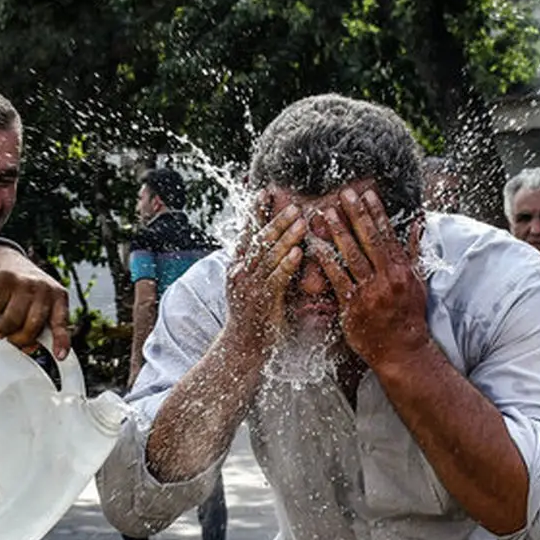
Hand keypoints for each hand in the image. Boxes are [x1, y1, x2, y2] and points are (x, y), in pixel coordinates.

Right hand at [0, 244, 70, 358]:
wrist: (7, 261)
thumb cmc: (26, 290)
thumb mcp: (42, 303)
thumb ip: (41, 325)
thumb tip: (30, 349)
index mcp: (59, 297)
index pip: (61, 322)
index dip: (61, 340)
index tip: (60, 356)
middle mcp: (45, 288)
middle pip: (32, 326)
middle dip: (20, 339)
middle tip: (13, 339)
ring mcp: (25, 282)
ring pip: (12, 320)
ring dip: (4, 328)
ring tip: (2, 326)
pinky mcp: (4, 279)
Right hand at [224, 195, 305, 353]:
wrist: (242, 347)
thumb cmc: (253, 316)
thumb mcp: (254, 285)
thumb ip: (265, 265)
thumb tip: (281, 245)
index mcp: (238, 266)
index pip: (248, 233)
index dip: (256, 212)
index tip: (266, 192)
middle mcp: (241, 272)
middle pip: (260, 240)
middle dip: (277, 221)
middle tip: (294, 206)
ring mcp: (250, 286)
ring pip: (268, 256)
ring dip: (286, 237)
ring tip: (301, 222)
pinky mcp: (262, 301)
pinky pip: (275, 279)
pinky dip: (286, 264)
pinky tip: (297, 252)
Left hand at [310, 187, 428, 366]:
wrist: (402, 350)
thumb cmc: (409, 315)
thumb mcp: (418, 282)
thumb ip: (415, 251)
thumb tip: (418, 223)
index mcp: (403, 270)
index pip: (388, 235)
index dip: (376, 213)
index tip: (367, 194)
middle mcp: (387, 278)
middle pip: (369, 240)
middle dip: (356, 215)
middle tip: (344, 193)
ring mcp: (369, 292)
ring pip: (351, 256)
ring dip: (338, 232)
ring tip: (325, 214)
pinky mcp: (353, 306)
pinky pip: (337, 279)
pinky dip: (326, 261)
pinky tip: (315, 246)